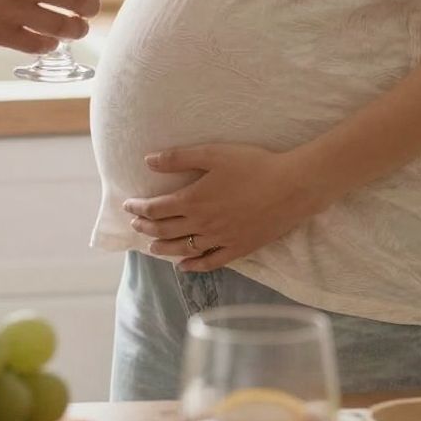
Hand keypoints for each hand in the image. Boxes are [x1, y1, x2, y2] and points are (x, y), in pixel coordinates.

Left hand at [123, 143, 319, 268]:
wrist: (292, 186)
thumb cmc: (253, 165)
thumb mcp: (213, 154)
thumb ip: (179, 158)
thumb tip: (148, 160)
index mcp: (193, 200)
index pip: (157, 209)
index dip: (139, 208)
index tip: (128, 205)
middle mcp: (202, 224)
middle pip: (165, 230)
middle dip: (146, 227)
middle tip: (135, 224)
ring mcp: (220, 239)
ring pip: (183, 249)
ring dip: (163, 248)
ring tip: (151, 247)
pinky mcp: (239, 248)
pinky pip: (210, 262)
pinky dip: (193, 266)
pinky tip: (183, 267)